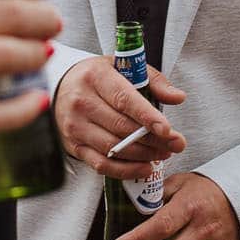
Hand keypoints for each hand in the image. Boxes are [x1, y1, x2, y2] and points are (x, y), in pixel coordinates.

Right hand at [52, 55, 186, 180]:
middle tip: (176, 144)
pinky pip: (102, 165)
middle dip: (154, 139)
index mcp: (96, 77)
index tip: (168, 129)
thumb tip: (178, 97)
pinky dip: (126, 170)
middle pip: (122, 127)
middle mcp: (82, 101)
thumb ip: (154, 81)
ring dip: (143, 155)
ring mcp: (75, 126)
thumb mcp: (125, 69)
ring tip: (163, 153)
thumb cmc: (98, 78)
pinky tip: (144, 167)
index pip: (124, 99)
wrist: (61, 86)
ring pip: (113, 148)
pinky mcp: (74, 146)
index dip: (147, 116)